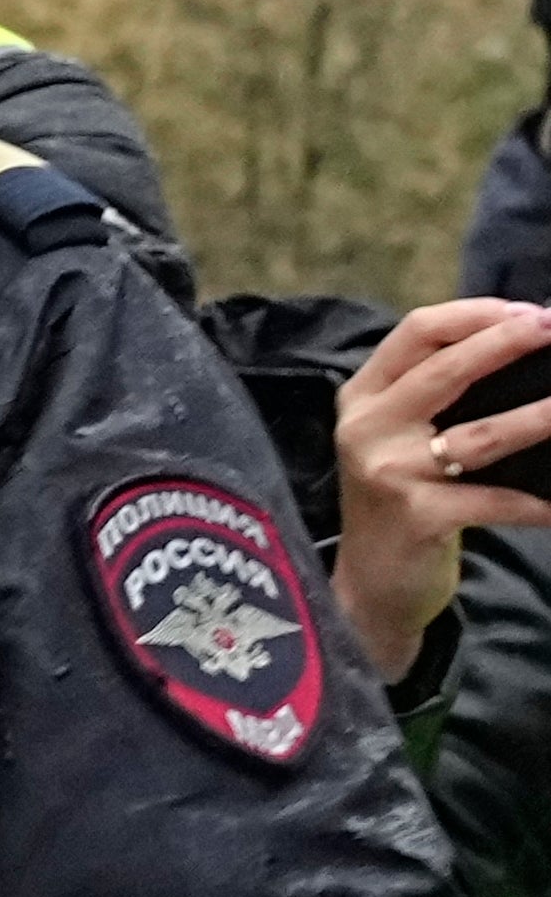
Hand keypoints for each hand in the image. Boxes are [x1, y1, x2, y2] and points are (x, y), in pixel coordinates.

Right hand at [332, 296, 550, 680]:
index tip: (527, 311)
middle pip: (443, 369)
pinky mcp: (418, 517)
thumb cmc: (399, 500)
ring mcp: (390, 473)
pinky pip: (495, 500)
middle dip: (506, 342)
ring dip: (537, 417)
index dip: (475, 314)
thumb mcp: (397, 437)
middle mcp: (367, 428)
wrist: (371, 584)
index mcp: (362, 398)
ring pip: (479, 434)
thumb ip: (433, 394)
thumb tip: (514, 342)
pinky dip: (536, 502)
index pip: (416, 332)